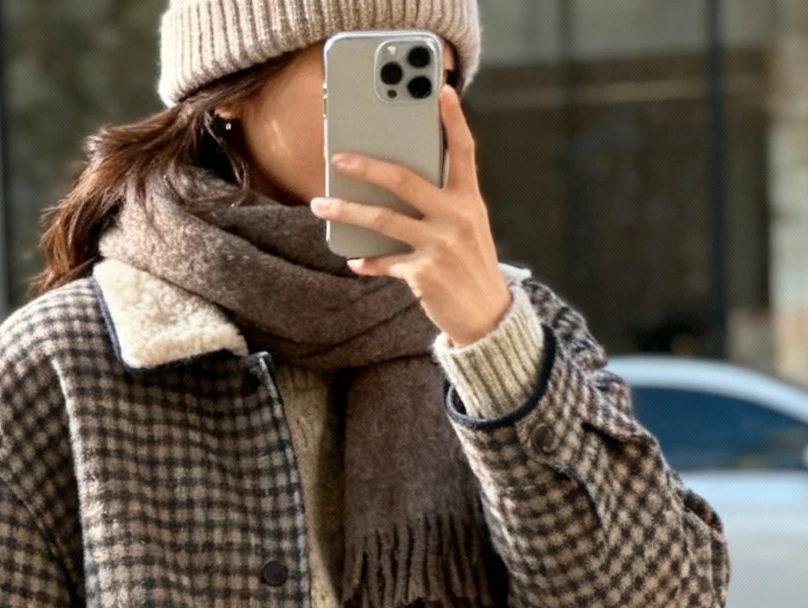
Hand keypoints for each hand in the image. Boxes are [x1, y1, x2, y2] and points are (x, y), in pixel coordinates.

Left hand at [311, 84, 511, 347]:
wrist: (486, 317)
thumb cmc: (471, 265)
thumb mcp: (469, 226)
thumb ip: (445, 200)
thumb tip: (401, 180)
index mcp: (469, 200)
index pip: (464, 151)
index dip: (454, 120)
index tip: (443, 91)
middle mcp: (455, 217)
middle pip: (404, 180)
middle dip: (367, 167)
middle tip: (338, 158)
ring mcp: (439, 246)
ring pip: (383, 220)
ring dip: (347, 211)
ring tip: (321, 205)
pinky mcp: (423, 274)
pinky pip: (385, 261)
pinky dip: (367, 261)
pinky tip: (354, 259)